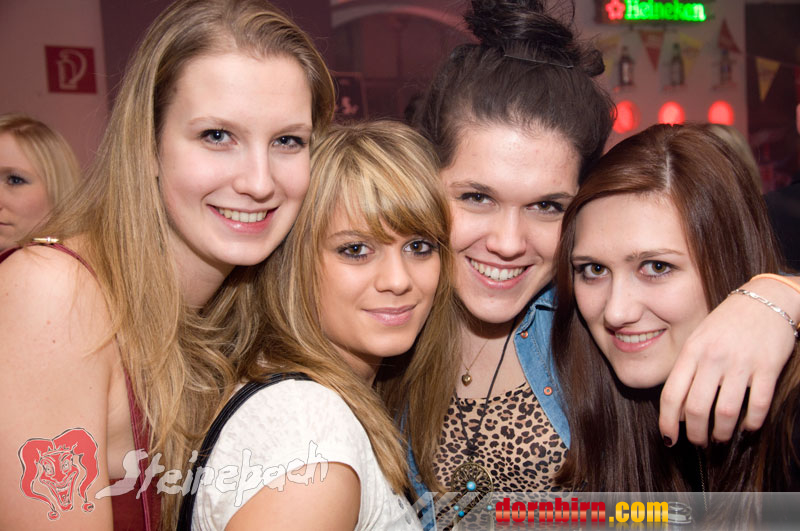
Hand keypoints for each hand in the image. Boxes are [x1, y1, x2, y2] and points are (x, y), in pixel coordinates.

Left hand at [659, 276, 799, 446]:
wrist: (764, 300)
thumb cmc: (726, 323)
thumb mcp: (697, 339)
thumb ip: (687, 369)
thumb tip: (678, 409)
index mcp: (691, 351)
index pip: (671, 394)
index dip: (667, 422)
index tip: (669, 438)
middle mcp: (712, 358)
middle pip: (696, 409)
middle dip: (695, 434)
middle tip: (699, 442)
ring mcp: (740, 363)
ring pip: (725, 412)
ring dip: (721, 433)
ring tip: (720, 438)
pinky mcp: (767, 368)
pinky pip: (758, 405)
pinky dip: (751, 423)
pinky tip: (747, 428)